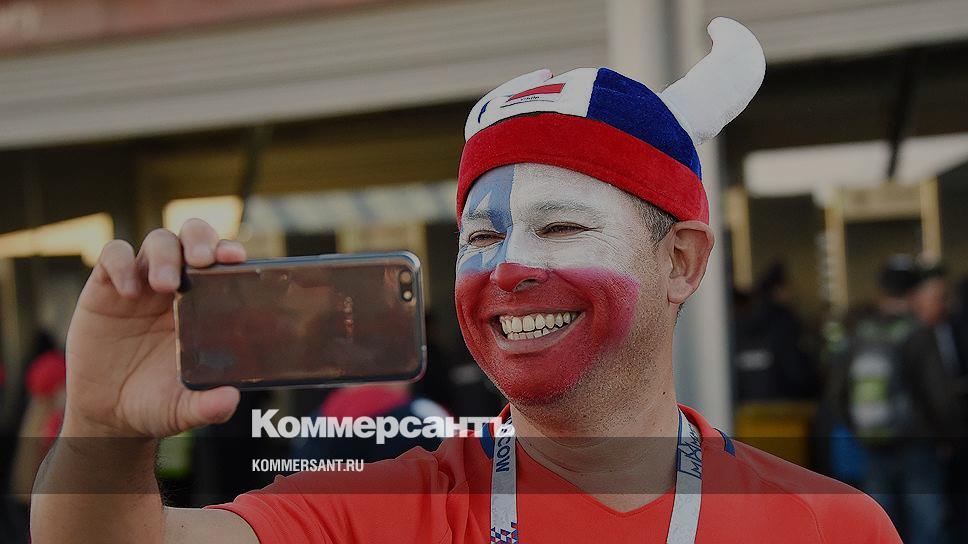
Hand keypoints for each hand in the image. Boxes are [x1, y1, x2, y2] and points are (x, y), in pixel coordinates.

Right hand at [63, 219, 244, 437]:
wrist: (108, 414)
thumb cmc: (157, 403)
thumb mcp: (183, 408)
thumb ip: (205, 406)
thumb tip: (229, 400)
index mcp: (206, 305)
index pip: (222, 264)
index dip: (229, 252)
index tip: (236, 258)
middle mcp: (178, 287)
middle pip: (192, 237)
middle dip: (199, 239)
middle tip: (202, 260)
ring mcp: (142, 283)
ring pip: (158, 241)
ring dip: (165, 255)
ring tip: (164, 284)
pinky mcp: (105, 288)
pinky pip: (113, 257)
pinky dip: (122, 263)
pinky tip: (128, 291)